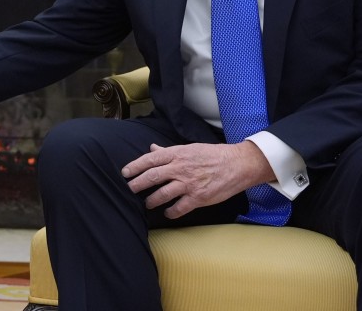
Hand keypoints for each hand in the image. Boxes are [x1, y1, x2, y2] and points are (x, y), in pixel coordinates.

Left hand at [121, 141, 274, 218]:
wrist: (237, 164)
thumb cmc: (212, 155)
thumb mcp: (188, 148)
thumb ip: (168, 151)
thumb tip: (152, 149)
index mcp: (177, 154)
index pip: (150, 160)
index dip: (135, 166)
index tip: (125, 173)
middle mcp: (180, 168)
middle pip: (152, 177)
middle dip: (137, 184)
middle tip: (129, 189)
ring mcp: (189, 184)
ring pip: (162, 194)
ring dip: (152, 200)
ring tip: (147, 203)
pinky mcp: (198, 198)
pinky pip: (179, 208)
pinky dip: (171, 212)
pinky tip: (167, 213)